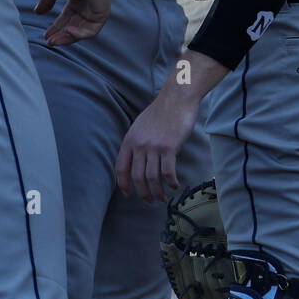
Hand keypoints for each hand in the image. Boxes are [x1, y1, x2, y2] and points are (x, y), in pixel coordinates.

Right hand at [35, 0, 110, 45]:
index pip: (66, 20)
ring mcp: (95, 12)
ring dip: (68, 38)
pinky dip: (80, 34)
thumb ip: (46, 2)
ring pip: (81, 32)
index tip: (46, 36)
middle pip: (73, 28)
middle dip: (61, 36)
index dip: (56, 28)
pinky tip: (68, 31)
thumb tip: (37, 12)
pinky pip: (91, 30)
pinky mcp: (102, 14)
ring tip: (55, 40)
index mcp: (76, 2)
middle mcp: (86, 8)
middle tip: (50, 42)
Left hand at [116, 82, 200, 201]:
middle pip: (137, 177)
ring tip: (162, 197)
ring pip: (152, 178)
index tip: (128, 194)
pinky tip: (175, 185)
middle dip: (143, 193)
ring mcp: (154, 147)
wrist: (177, 98)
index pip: (121, 168)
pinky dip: (171, 182)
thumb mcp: (140, 126)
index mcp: (129, 140)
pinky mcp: (169, 147)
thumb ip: (136, 143)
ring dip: (157, 192)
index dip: (123, 185)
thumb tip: (137, 163)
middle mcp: (139, 145)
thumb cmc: (161, 111)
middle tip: (149, 200)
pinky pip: (168, 172)